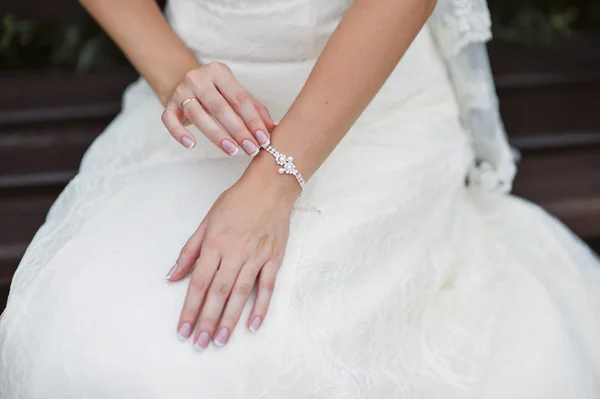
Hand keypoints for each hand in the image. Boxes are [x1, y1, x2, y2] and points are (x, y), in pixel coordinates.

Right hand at [161, 61, 276, 155]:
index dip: (253, 120)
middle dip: (238, 130)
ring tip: (232, 151)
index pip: (239, 98)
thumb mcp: (237, 95)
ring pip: (197, 115)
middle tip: (251, 149)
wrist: (186, 83)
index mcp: (219, 72)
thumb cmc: (218, 93)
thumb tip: (274, 129)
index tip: (264, 139)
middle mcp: (198, 78)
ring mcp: (181, 91)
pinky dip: (179, 133)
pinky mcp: (167, 104)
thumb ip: (256, 111)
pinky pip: (169, 120)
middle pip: (220, 107)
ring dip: (216, 135)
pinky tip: (191, 145)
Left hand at [165, 170, 297, 349]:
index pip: (198, 283)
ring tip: (221, 341)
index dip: (189, 308)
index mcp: (214, 244)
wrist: (270, 187)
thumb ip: (189, 250)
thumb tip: (172, 275)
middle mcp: (234, 252)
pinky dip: (261, 306)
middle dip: (207, 320)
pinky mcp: (274, 258)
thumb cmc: (237, 202)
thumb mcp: (207, 221)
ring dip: (230, 319)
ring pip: (240, 293)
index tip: (182, 329)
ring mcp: (256, 256)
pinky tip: (253, 325)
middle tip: (200, 343)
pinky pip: (267, 286)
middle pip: (218, 292)